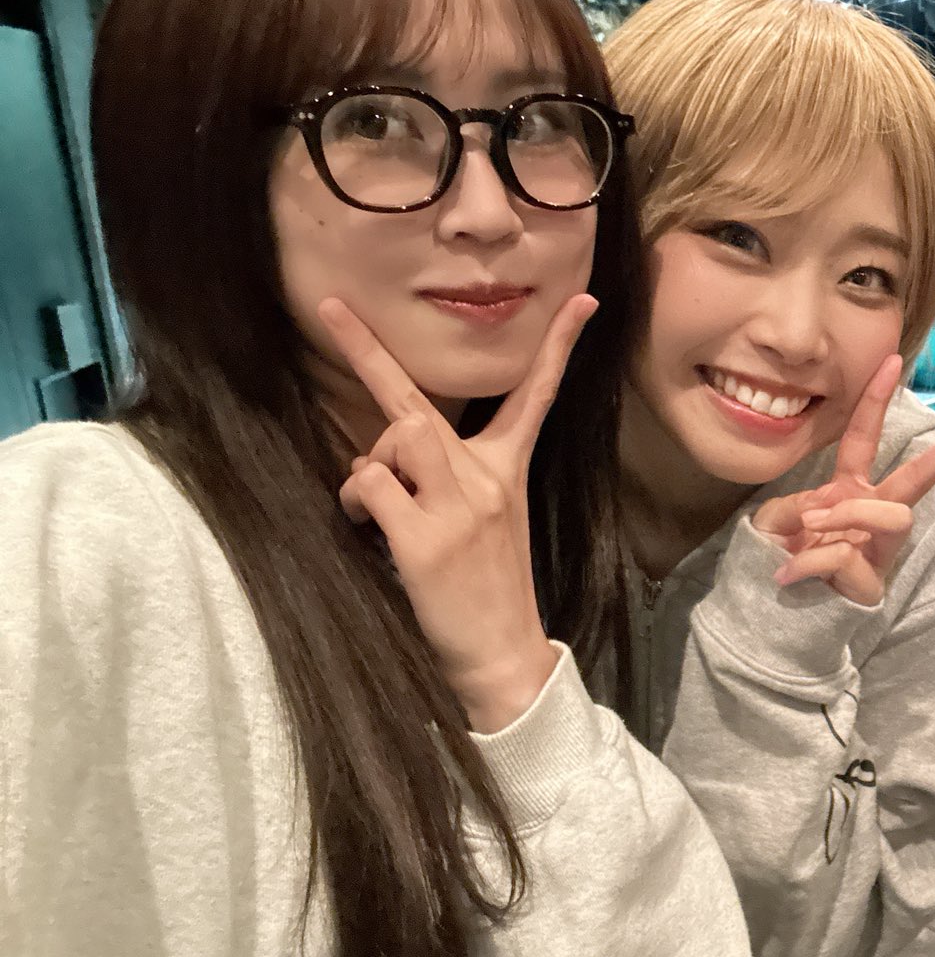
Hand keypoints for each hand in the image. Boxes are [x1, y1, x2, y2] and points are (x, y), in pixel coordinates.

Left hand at [324, 293, 593, 733]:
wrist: (505, 654)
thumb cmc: (489, 588)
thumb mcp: (491, 520)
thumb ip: (451, 476)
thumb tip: (385, 453)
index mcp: (508, 470)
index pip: (536, 396)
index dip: (558, 348)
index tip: (582, 301)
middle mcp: (486, 478)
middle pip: (417, 403)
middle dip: (365, 350)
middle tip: (330, 306)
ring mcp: (457, 505)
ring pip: (391, 438)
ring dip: (366, 465)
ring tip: (372, 505)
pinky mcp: (425, 538)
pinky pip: (367, 487)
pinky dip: (354, 502)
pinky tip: (371, 529)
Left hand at [752, 353, 934, 605]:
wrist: (773, 616)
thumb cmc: (780, 559)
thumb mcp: (775, 521)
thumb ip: (795, 504)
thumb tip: (825, 507)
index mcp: (849, 490)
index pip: (865, 438)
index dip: (876, 399)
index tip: (892, 360)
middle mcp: (872, 515)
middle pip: (919, 478)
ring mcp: (878, 550)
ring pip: (894, 516)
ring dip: (849, 516)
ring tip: (809, 528)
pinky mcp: (873, 584)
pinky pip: (847, 555)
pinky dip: (810, 561)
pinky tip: (787, 575)